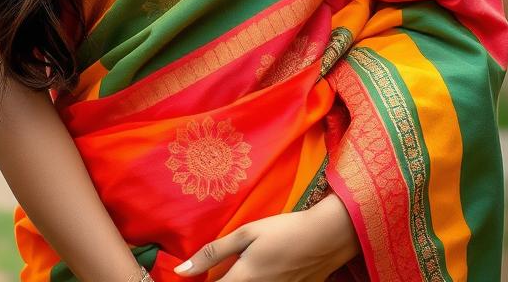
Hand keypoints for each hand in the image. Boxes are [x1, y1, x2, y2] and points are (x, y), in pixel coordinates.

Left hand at [171, 198, 359, 281]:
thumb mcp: (247, 233)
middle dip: (221, 279)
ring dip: (239, 279)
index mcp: (243, 279)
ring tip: (242, 266)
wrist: (325, 238)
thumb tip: (181, 271)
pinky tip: (265, 267)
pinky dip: (259, 279)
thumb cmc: (283, 230)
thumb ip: (214, 252)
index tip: (193, 276)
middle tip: (222, 267)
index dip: (201, 281)